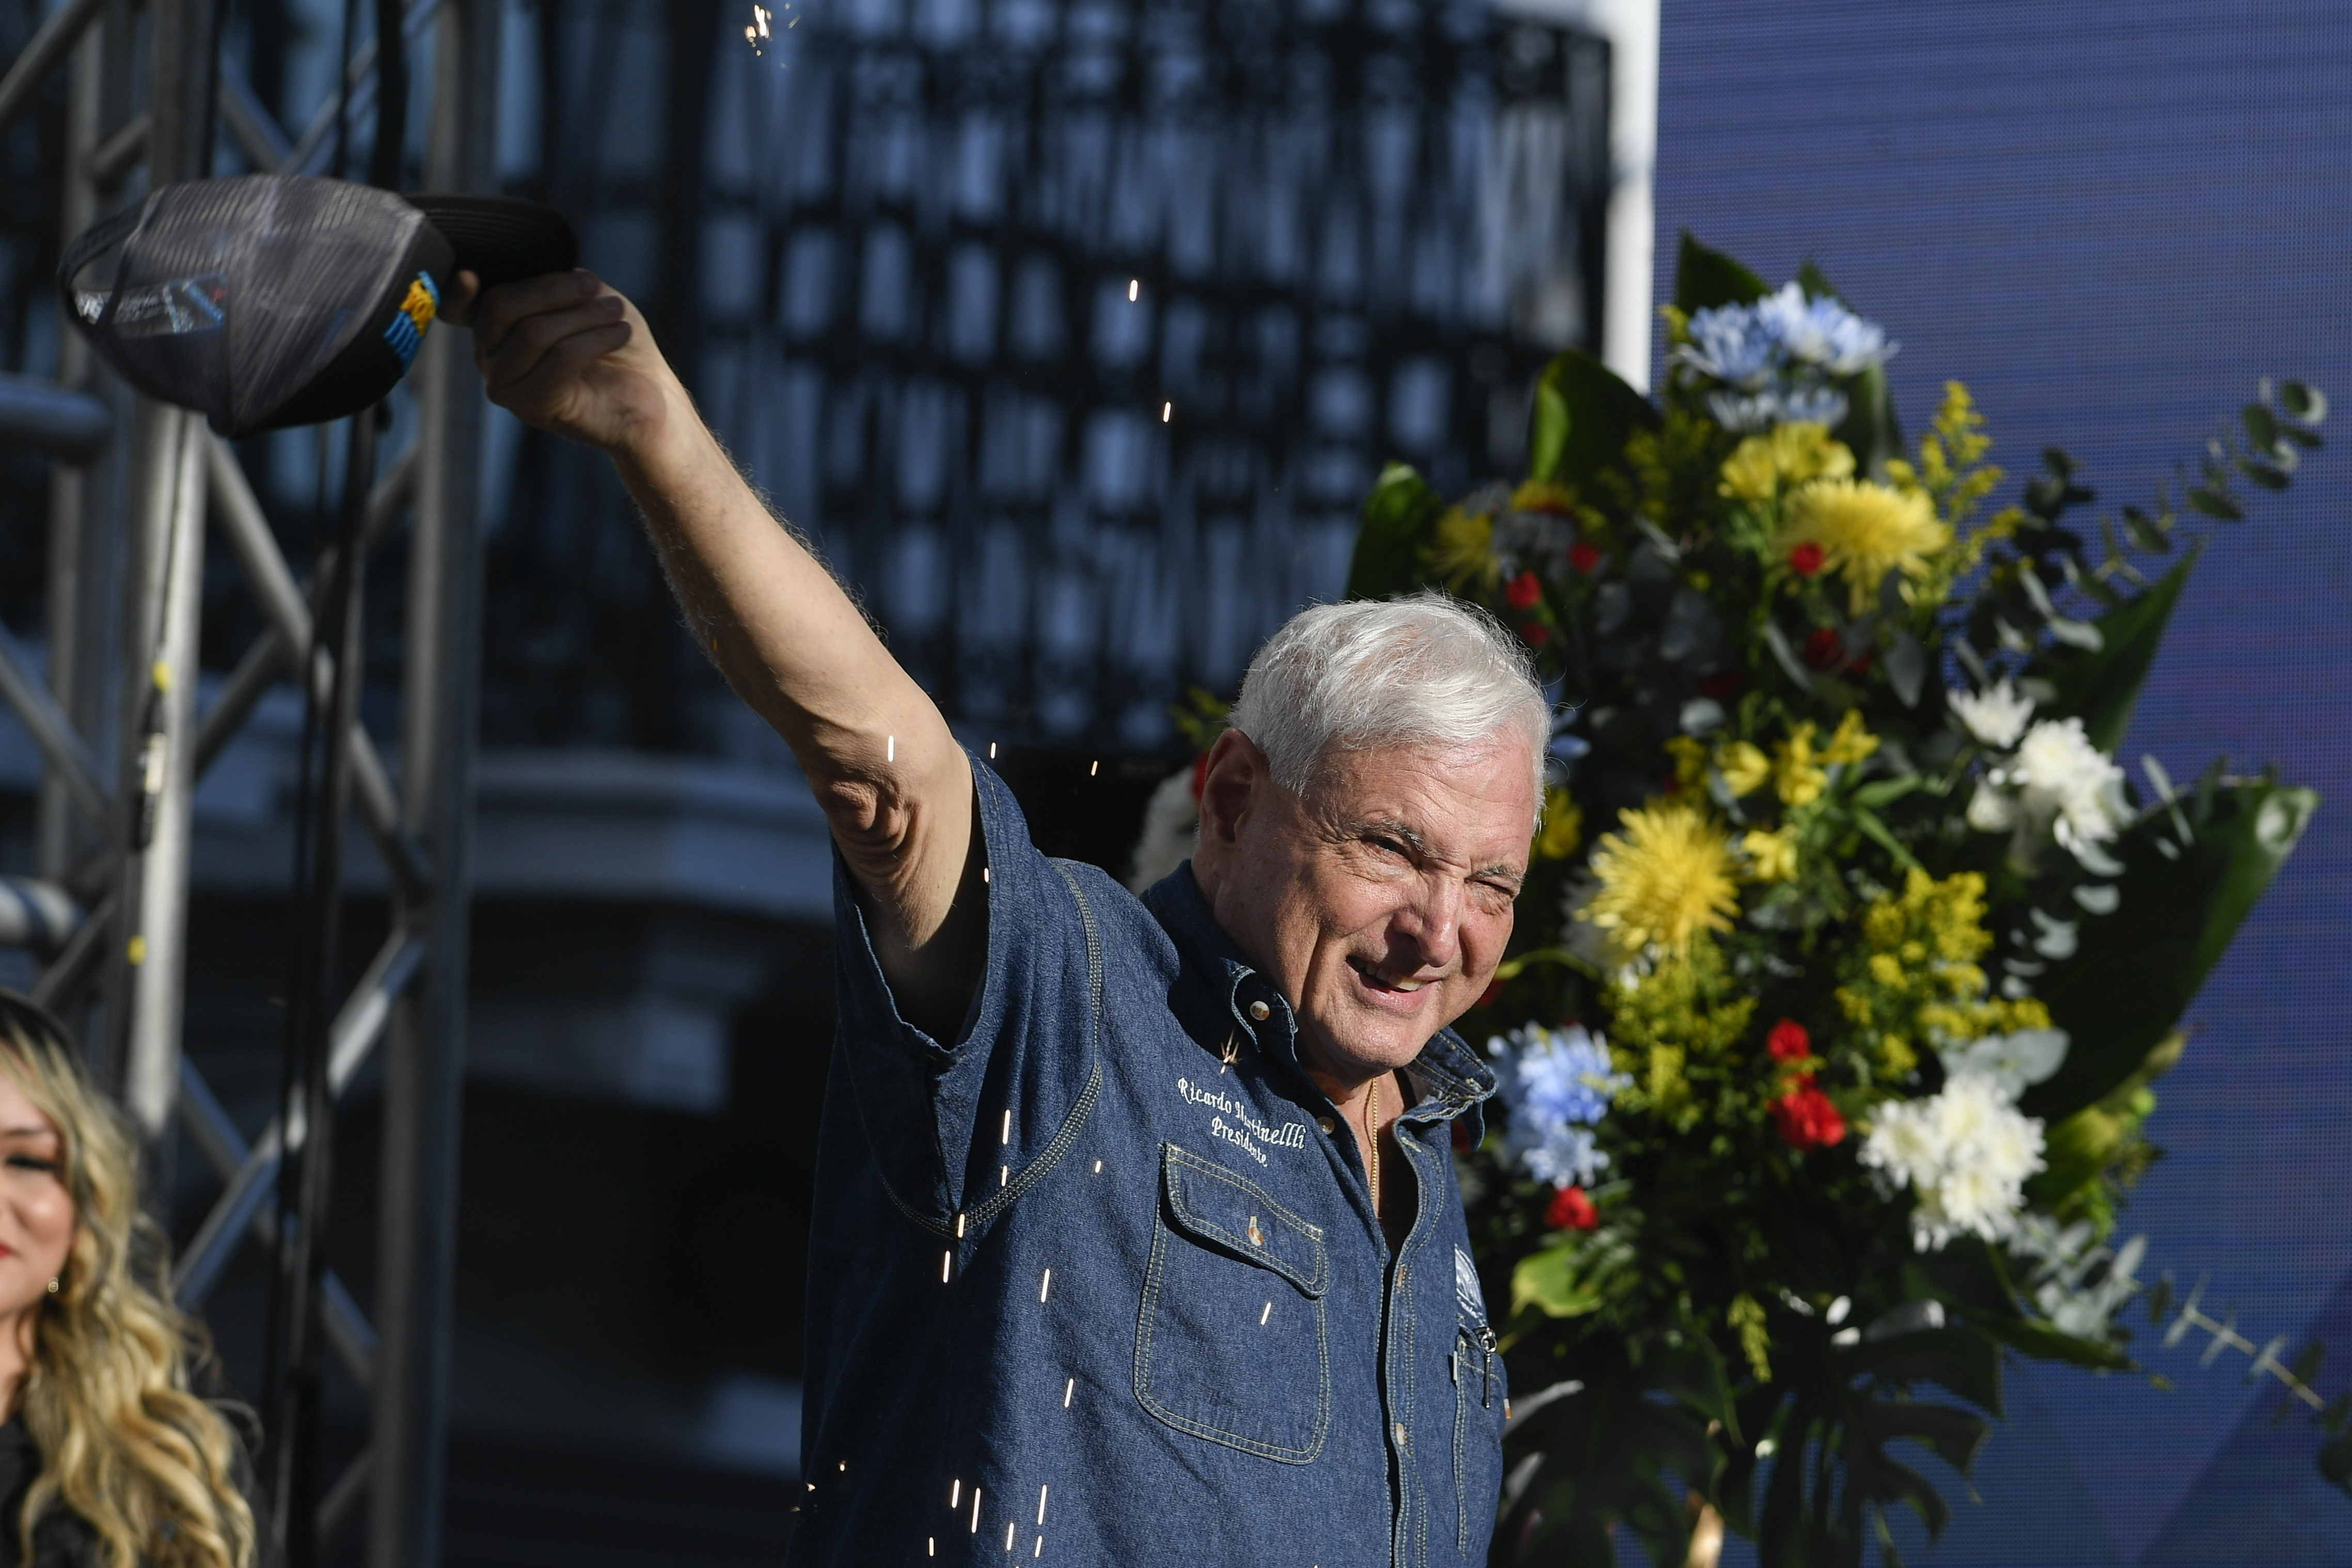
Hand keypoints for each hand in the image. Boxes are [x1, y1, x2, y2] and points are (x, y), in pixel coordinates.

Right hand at [445, 268, 675, 451]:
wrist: (648, 395)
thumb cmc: (613, 343)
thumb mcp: (582, 299)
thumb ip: (550, 282)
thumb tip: (537, 266)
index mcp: (493, 327)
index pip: (455, 309)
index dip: (456, 291)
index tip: (469, 274)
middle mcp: (489, 358)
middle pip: (500, 307)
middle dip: (553, 290)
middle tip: (594, 287)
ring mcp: (506, 386)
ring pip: (533, 332)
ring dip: (583, 315)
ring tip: (615, 313)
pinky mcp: (534, 407)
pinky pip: (560, 358)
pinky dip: (595, 339)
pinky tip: (619, 333)